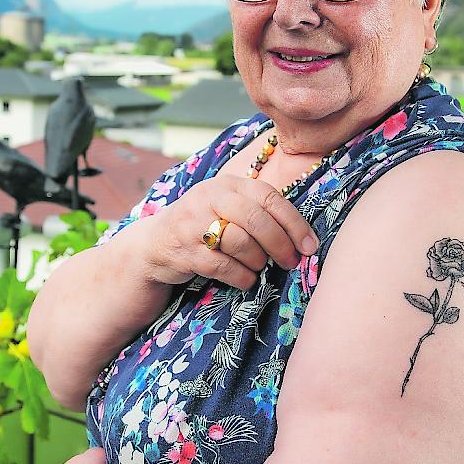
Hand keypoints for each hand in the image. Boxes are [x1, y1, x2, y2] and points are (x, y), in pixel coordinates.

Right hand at [142, 175, 319, 290]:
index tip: (310, 245)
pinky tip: (245, 279)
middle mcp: (208, 198)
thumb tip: (304, 238)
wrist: (154, 245)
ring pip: (241, 243)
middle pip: (256, 219)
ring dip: (258, 261)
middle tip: (291, 262)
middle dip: (280, 244)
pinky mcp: (184, 251)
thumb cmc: (202, 227)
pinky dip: (242, 277)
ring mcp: (193, 224)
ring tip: (260, 267)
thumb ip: (257, 211)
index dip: (294, 222)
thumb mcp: (226, 208)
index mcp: (226, 184)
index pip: (268, 196)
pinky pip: (224, 267)